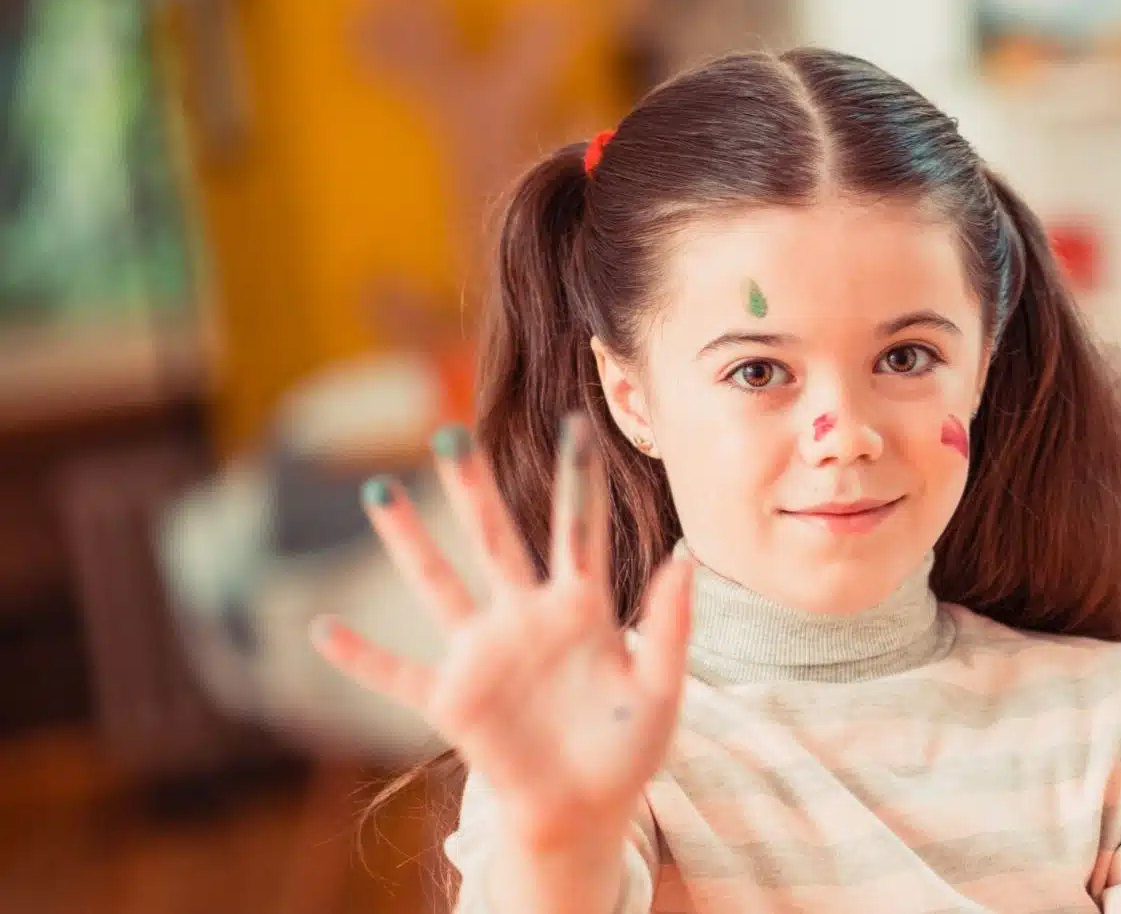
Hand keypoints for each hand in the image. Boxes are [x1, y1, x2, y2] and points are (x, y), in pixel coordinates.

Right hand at [311, 416, 693, 851]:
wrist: (589, 808)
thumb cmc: (629, 744)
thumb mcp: (661, 686)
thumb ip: (670, 624)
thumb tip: (686, 555)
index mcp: (581, 609)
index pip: (578, 531)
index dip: (577, 480)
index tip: (576, 426)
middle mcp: (525, 619)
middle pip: (496, 539)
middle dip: (473, 489)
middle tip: (450, 435)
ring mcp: (484, 656)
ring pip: (439, 586)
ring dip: (409, 542)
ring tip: (380, 491)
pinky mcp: (454, 701)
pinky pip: (398, 675)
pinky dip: (360, 658)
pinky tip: (321, 629)